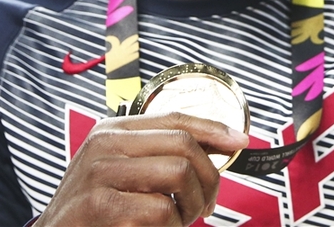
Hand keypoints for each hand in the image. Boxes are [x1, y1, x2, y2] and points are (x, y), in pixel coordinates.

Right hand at [35, 112, 248, 225]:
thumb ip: (159, 154)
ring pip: (177, 174)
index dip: (213, 128)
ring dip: (189, 207)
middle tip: (206, 206)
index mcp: (112, 130)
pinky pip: (159, 211)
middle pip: (183, 145)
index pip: (175, 118)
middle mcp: (104, 143)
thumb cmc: (94, 209)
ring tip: (178, 221)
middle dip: (208, 178)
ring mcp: (99, 172)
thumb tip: (219, 143)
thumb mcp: (121, 171)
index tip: (239, 141)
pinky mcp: (99, 205)